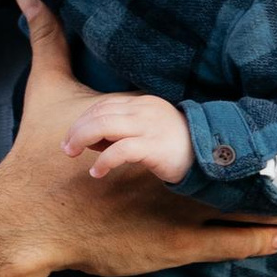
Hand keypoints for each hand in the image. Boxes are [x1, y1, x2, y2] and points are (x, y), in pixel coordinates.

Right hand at [0, 0, 276, 273]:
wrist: (28, 215)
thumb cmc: (38, 153)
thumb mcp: (47, 88)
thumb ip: (48, 38)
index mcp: (161, 130)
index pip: (212, 120)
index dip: (251, 119)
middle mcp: (180, 168)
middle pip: (244, 165)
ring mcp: (181, 209)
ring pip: (245, 209)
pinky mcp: (173, 245)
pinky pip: (226, 242)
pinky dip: (256, 239)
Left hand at [60, 90, 195, 186]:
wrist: (210, 155)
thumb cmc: (175, 147)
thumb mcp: (146, 131)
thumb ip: (121, 131)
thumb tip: (89, 140)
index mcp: (142, 103)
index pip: (104, 105)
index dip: (83, 120)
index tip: (72, 137)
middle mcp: (144, 110)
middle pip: (99, 113)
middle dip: (77, 130)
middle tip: (66, 148)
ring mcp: (150, 127)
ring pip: (105, 125)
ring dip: (82, 139)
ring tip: (72, 154)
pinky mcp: (155, 147)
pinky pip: (121, 150)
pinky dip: (103, 161)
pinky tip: (96, 173)